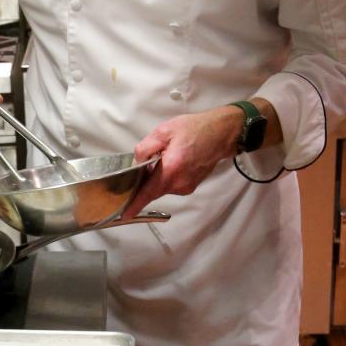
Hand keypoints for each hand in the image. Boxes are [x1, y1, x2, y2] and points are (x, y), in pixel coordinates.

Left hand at [119, 106, 244, 219]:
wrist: (221, 133)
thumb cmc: (194, 129)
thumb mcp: (164, 131)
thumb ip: (145, 147)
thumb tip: (137, 162)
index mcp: (171, 170)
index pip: (148, 193)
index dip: (135, 204)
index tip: (125, 215)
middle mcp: (179, 183)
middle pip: (153, 189)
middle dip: (145, 180)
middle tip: (148, 160)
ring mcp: (186, 187)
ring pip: (162, 187)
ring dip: (157, 176)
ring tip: (165, 156)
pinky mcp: (191, 186)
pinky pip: (171, 185)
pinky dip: (167, 176)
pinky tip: (173, 161)